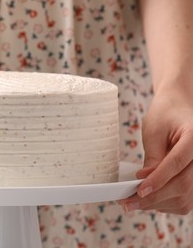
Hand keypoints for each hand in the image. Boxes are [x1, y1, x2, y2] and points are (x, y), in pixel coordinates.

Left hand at [119, 89, 192, 214]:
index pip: (177, 164)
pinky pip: (186, 200)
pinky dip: (166, 204)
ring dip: (158, 204)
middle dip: (153, 197)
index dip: (157, 180)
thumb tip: (144, 183)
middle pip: (182, 186)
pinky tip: (148, 200)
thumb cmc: (165, 116)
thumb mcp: (154, 132)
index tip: (138, 190)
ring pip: (185, 198)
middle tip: (127, 202)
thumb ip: (152, 157)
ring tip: (133, 203)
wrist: (180, 108)